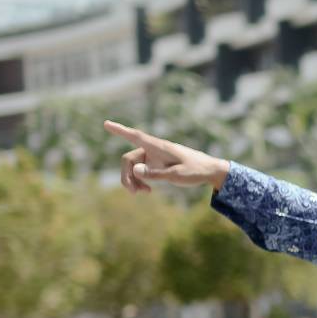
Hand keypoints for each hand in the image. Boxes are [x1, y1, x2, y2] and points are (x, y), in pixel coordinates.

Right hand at [104, 120, 228, 194]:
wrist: (210, 171)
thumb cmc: (196, 171)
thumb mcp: (177, 175)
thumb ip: (155, 173)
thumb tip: (135, 170)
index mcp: (159, 147)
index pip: (135, 136)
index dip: (120, 130)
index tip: (106, 123)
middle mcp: (153, 150)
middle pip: (128, 159)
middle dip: (127, 176)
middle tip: (133, 193)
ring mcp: (154, 157)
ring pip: (133, 167)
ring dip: (133, 180)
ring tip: (141, 193)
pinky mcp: (157, 164)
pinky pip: (141, 171)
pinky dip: (140, 181)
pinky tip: (147, 190)